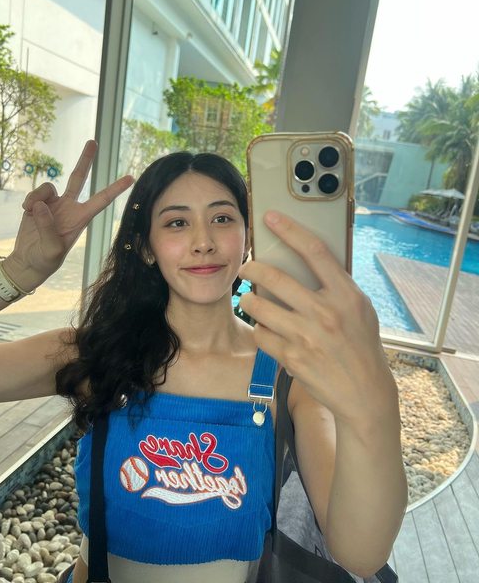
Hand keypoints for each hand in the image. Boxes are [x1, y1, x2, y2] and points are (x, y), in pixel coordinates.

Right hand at [4, 140, 133, 289]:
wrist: (28, 261)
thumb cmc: (46, 260)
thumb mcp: (51, 250)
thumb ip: (47, 228)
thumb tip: (40, 205)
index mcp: (80, 218)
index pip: (102, 200)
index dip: (116, 189)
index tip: (131, 177)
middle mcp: (69, 207)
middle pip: (78, 178)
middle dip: (85, 160)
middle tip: (93, 141)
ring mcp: (54, 204)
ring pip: (49, 186)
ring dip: (38, 195)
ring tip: (31, 211)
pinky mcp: (37, 204)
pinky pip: (36, 193)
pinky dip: (30, 200)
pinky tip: (26, 211)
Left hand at [238, 210, 397, 427]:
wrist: (364, 393)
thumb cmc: (361, 346)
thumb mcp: (360, 309)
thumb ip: (336, 286)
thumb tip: (304, 261)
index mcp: (346, 295)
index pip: (315, 251)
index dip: (290, 229)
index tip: (271, 217)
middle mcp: (326, 313)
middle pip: (275, 277)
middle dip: (252, 268)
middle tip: (245, 268)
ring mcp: (307, 336)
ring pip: (259, 306)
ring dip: (248, 300)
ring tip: (249, 299)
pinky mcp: (292, 358)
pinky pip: (261, 334)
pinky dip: (259, 329)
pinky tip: (265, 329)